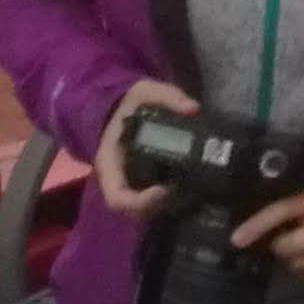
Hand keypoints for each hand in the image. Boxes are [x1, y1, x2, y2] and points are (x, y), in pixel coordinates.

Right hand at [92, 79, 196, 216]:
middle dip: (159, 206)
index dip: (139, 202)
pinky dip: (174, 199)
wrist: (127, 106)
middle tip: (185, 191)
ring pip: (148, 210)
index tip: (164, 189)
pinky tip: (193, 185)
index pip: (117, 198)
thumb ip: (168, 96)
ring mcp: (132, 184)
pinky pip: (157, 201)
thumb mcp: (145, 92)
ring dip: (169, 206)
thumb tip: (193, 108)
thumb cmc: (132, 103)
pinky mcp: (146, 183)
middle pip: (134, 211)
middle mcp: (119, 179)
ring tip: (192, 189)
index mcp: (110, 162)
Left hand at [234, 185, 303, 283]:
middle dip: (280, 249)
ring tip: (301, 252)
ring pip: (303, 264)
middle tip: (282, 245)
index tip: (236, 240)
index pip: (281, 211)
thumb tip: (254, 229)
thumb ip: (290, 209)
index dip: (257, 225)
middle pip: (292, 246)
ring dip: (295, 263)